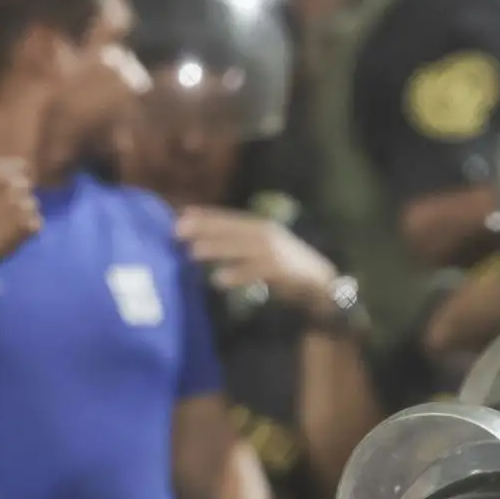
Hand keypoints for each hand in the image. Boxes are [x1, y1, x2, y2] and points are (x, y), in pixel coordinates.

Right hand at [0, 158, 41, 274]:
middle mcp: (7, 181)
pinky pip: (36, 223)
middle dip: (18, 196)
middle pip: (27, 184)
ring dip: (23, 213)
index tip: (9, 190)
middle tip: (2, 213)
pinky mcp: (28, 224)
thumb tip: (13, 176)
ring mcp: (20, 203)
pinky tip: (8, 237)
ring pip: (32, 204)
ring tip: (2, 226)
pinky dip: (26, 231)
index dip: (16, 177)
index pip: (20, 165)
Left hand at [174, 207, 338, 312]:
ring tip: (192, 252)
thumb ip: (240, 244)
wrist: (322, 284)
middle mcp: (268, 233)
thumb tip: (206, 241)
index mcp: (262, 227)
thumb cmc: (288, 269)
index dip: (206, 215)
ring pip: (240, 246)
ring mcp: (275, 251)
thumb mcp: (265, 250)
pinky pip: (254, 271)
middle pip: (231, 228)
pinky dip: (236, 275)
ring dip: (216, 248)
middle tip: (177, 231)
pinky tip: (218, 280)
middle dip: (204, 228)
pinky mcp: (281, 270)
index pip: (229, 217)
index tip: (180, 214)